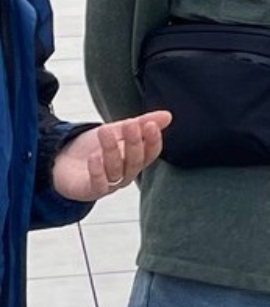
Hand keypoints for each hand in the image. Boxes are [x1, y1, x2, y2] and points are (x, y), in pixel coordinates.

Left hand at [51, 110, 170, 201]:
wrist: (64, 160)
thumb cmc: (94, 147)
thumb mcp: (119, 131)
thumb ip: (142, 123)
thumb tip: (168, 115)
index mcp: (136, 160)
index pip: (151, 153)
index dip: (153, 140)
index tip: (150, 125)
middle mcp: (126, 174)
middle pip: (135, 161)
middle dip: (134, 143)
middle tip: (130, 125)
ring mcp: (110, 184)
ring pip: (116, 170)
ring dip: (112, 150)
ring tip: (104, 131)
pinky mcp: (91, 191)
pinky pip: (98, 184)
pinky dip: (97, 171)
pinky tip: (94, 156)